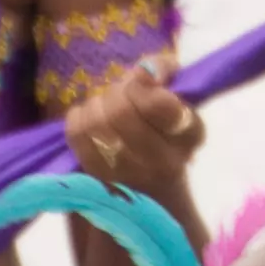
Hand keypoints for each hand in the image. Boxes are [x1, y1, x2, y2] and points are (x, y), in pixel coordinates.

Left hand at [64, 54, 204, 193]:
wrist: (158, 196)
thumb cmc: (167, 135)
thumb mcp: (178, 99)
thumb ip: (163, 70)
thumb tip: (145, 69)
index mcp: (187, 135)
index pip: (158, 104)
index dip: (142, 83)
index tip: (141, 77)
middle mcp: (161, 161)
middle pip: (121, 111)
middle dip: (116, 92)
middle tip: (121, 93)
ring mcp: (127, 176)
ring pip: (96, 122)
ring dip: (97, 104)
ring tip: (106, 107)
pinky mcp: (97, 180)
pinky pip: (77, 134)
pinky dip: (79, 117)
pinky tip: (90, 120)